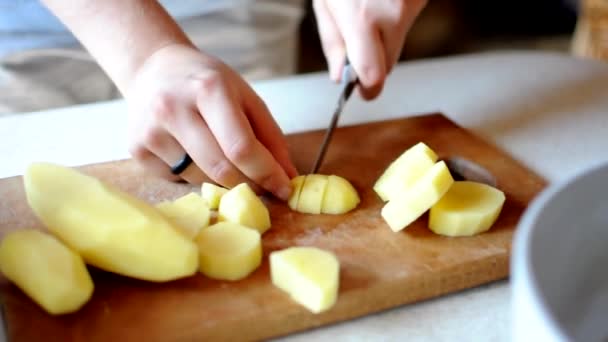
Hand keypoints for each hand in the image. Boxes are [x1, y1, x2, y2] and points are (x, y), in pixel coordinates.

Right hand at [126, 44, 297, 200]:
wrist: (153, 68)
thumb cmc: (206, 82)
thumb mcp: (244, 96)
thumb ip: (269, 136)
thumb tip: (287, 176)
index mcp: (208, 89)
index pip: (241, 146)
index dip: (266, 173)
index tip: (284, 189)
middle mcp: (173, 109)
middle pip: (220, 169)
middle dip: (248, 184)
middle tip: (263, 187)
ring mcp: (151, 131)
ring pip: (199, 179)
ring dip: (221, 180)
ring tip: (220, 155)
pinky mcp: (136, 149)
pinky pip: (177, 179)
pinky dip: (194, 174)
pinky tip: (190, 149)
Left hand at [313, 0, 426, 98]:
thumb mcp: (325, 1)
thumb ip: (332, 41)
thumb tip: (339, 77)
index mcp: (361, 17)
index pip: (372, 76)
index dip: (367, 89)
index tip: (361, 90)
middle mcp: (393, 13)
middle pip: (388, 65)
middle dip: (372, 60)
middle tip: (358, 38)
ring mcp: (413, 5)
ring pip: (398, 42)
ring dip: (384, 35)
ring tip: (369, 7)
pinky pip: (407, 21)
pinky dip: (394, 16)